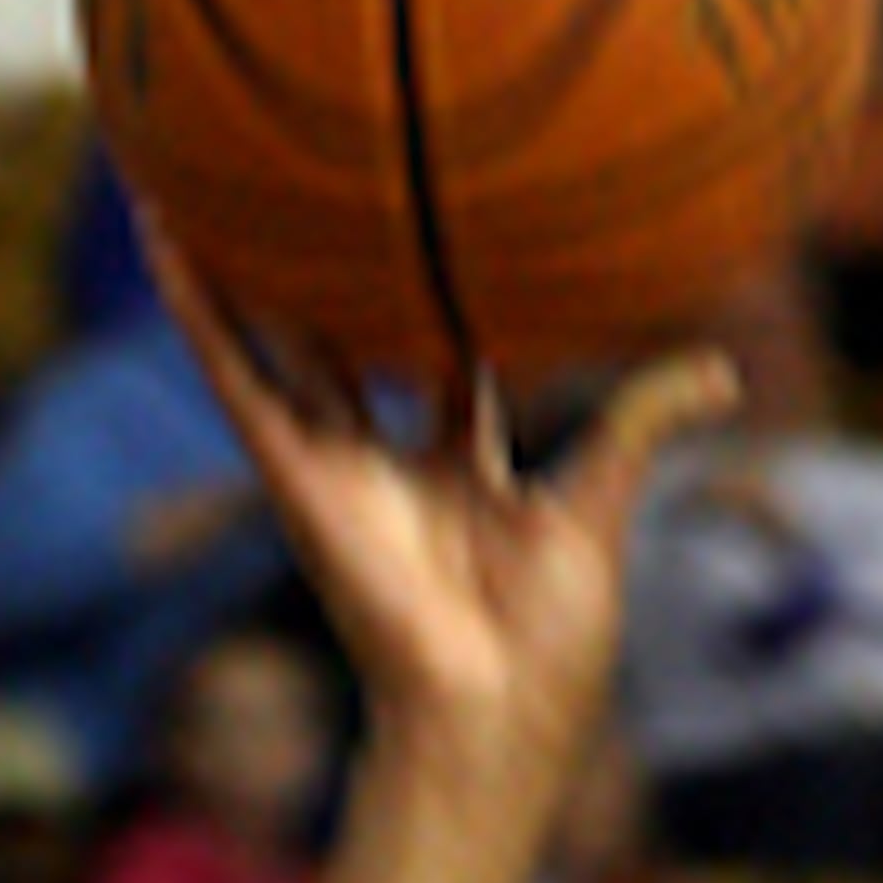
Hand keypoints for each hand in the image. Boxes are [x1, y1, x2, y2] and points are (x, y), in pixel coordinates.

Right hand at [140, 224, 731, 805]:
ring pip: (273, 344)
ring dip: (232, 267)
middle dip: (325, 274)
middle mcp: (389, 464)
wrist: (491, 710)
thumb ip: (640, 424)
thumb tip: (717, 369)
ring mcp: (337, 468)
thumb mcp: (601, 508)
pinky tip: (165, 233)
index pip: (449, 367)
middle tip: (307, 179)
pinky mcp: (297, 477)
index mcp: (461, 473)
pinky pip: (236, 378)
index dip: (444, 305)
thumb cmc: (548, 643)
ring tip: (195, 173)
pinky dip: (198, 309)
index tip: (440, 226)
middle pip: (347, 344)